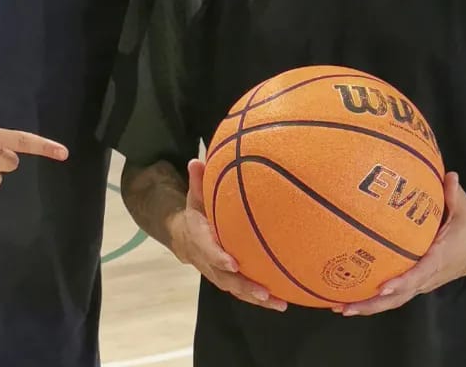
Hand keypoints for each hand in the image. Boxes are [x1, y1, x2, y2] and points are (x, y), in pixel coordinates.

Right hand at [169, 159, 286, 310]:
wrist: (184, 237)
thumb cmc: (197, 213)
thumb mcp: (194, 196)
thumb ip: (197, 180)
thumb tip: (196, 160)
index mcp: (199, 237)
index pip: (207, 249)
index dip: (218, 257)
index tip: (233, 263)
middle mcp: (207, 259)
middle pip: (224, 277)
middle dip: (243, 286)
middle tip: (262, 291)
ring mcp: (217, 272)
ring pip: (235, 288)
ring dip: (255, 298)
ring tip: (278, 303)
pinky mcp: (228, 279)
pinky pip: (242, 291)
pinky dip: (259, 299)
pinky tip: (281, 302)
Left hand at [338, 171, 465, 315]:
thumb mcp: (465, 207)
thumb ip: (454, 193)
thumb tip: (449, 175)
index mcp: (440, 258)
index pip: (419, 274)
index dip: (401, 282)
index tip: (382, 287)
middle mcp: (430, 275)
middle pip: (400, 297)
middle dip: (373, 304)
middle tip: (345, 307)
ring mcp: (424, 281)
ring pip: (396, 299)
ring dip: (370, 305)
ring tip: (340, 307)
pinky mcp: (420, 281)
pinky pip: (397, 293)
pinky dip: (376, 298)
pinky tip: (354, 295)